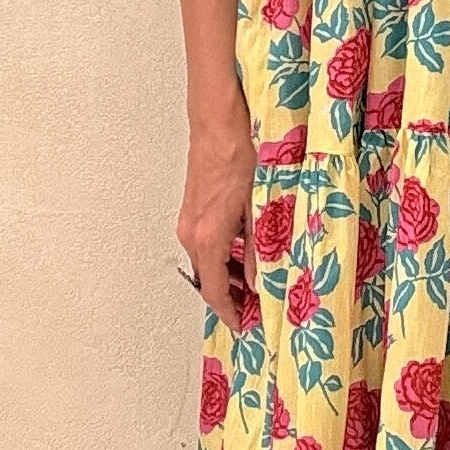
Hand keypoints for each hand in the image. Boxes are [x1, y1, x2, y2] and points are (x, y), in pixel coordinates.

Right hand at [177, 89, 257, 332]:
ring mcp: (188, 221)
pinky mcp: (192, 210)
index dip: (230, 312)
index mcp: (208, 237)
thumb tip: (260, 280)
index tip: (243, 325)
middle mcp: (191, 233)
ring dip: (227, 277)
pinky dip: (221, 257)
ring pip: (206, 262)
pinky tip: (244, 253)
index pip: (215, 290)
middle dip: (230, 298)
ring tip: (254, 283)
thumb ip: (259, 249)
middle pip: (207, 280)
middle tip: (255, 307)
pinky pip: (204, 245)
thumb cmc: (240, 156)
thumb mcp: (259, 208)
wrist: (219, 124)